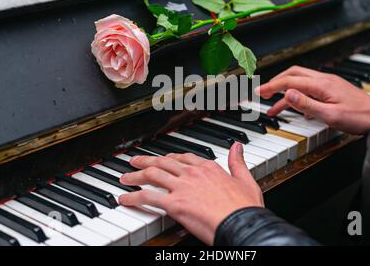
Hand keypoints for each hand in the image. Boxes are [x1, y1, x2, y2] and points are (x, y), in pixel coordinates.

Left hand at [119, 142, 263, 244]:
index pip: (183, 158)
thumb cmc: (244, 207)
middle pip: (162, 163)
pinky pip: (148, 197)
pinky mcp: (174, 204)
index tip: (162, 160)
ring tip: (124, 178)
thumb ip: (237, 162)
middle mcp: (192, 174)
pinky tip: (125, 199)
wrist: (241, 223)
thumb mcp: (245, 180)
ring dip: (135, 176)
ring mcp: (182, 187)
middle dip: (145, 162)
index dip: (169, 158)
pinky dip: (133, 197)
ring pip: (151, 175)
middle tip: (134, 162)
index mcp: (208, 168)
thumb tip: (237, 146)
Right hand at [255, 66, 369, 134]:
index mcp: (321, 85)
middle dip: (275, 82)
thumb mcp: (330, 115)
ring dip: (285, 91)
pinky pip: (309, 88)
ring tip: (273, 106)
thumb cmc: (359, 117)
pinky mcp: (332, 90)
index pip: (290, 81)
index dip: (271, 86)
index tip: (258, 91)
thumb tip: (287, 93)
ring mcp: (329, 84)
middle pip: (293, 74)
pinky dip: (297, 96)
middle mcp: (324, 80)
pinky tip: (296, 108)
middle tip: (263, 93)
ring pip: (300, 81)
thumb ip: (307, 104)